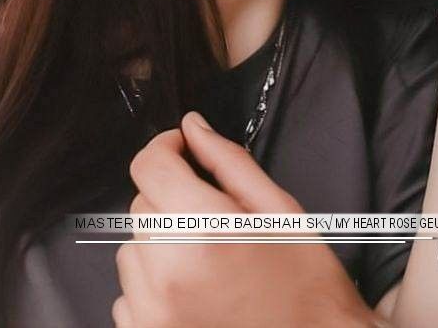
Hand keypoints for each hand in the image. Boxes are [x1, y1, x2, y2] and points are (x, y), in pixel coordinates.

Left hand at [112, 112, 375, 327]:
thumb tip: (194, 128)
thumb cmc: (306, 285)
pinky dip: (154, 283)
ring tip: (208, 256)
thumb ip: (228, 161)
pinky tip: (195, 288)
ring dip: (161, 241)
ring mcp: (151, 312)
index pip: (149, 165)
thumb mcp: (278, 209)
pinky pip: (130, 293)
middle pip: (141, 205)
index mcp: (202, 230)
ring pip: (133, 248)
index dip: (166, 146)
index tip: (183, 148)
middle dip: (171, 195)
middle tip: (213, 211)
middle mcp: (166, 273)